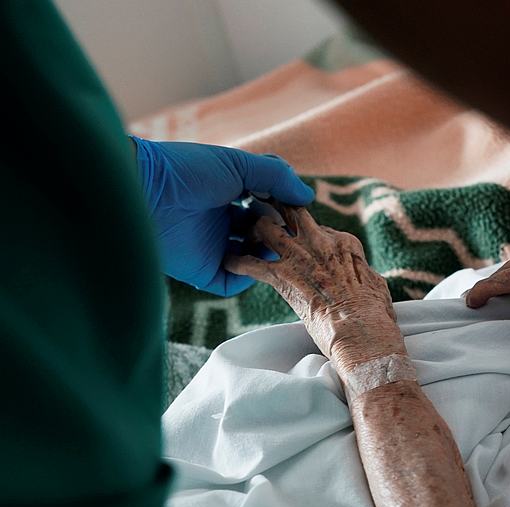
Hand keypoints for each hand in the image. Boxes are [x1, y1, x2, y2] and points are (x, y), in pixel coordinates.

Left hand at [133, 137, 314, 296]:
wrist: (144, 192)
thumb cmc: (187, 171)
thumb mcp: (238, 164)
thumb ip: (276, 176)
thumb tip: (307, 195)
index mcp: (226, 193)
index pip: (265, 205)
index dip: (283, 207)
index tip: (298, 209)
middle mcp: (219, 221)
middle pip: (262, 233)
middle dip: (279, 232)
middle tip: (291, 231)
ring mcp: (211, 247)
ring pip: (252, 258)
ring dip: (268, 254)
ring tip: (275, 245)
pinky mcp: (202, 271)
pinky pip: (234, 281)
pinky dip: (249, 275)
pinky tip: (257, 262)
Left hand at [224, 206, 404, 367]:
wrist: (362, 332)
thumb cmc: (374, 316)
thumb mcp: (375, 285)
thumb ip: (362, 274)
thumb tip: (363, 278)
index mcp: (344, 243)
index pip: (318, 226)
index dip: (305, 231)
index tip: (298, 238)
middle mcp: (321, 242)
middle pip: (292, 212)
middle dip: (275, 209)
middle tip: (261, 212)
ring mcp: (300, 257)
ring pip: (266, 228)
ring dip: (253, 231)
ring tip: (244, 238)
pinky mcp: (283, 277)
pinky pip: (251, 263)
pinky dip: (237, 263)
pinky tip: (228, 263)